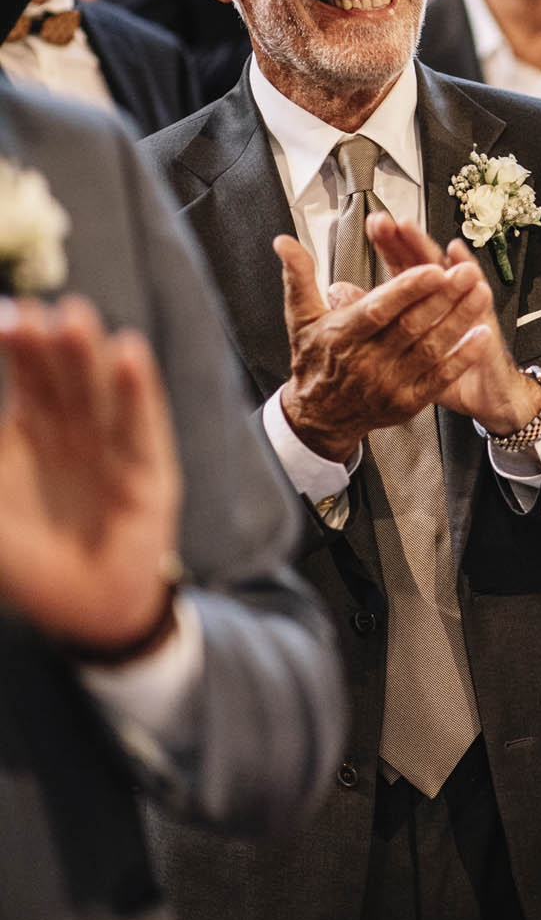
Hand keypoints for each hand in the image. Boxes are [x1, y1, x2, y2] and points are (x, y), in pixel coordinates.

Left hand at [0, 296, 181, 657]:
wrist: (88, 611)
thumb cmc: (31, 566)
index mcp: (33, 439)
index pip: (26, 383)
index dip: (18, 350)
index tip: (10, 314)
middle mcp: (74, 436)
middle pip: (61, 380)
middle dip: (50, 345)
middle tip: (40, 308)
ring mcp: (113, 452)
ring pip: (98, 395)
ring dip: (88, 357)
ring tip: (77, 319)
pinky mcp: (148, 473)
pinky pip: (139, 425)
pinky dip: (135, 391)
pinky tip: (129, 355)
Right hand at [274, 228, 497, 460]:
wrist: (320, 416)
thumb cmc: (314, 362)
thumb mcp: (300, 318)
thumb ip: (299, 277)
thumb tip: (285, 243)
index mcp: (343, 335)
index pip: (379, 309)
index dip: (407, 289)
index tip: (432, 270)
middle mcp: (367, 360)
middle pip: (411, 326)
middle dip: (442, 298)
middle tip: (466, 273)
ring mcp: (390, 383)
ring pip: (430, 348)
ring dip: (459, 321)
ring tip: (479, 294)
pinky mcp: (408, 401)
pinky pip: (440, 378)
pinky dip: (462, 357)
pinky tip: (481, 337)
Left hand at [368, 215, 540, 435]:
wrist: (486, 397)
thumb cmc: (443, 374)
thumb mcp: (401, 352)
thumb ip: (369, 319)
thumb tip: (335, 292)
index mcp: (422, 304)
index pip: (402, 267)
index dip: (389, 245)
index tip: (374, 224)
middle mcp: (445, 301)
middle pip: (423, 262)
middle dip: (405, 240)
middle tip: (389, 220)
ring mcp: (466, 309)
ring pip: (447, 273)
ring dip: (429, 251)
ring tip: (413, 231)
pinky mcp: (484, 324)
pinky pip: (476, 298)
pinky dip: (471, 275)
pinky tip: (461, 257)